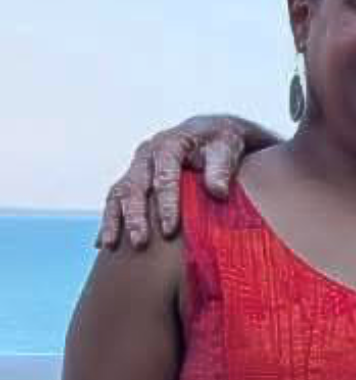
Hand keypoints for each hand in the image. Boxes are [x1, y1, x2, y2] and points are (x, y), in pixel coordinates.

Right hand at [97, 115, 272, 248]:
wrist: (209, 134)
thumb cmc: (221, 142)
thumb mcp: (227, 147)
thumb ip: (222, 167)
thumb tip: (218, 192)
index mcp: (169, 144)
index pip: (164, 175)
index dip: (166, 203)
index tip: (170, 229)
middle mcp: (147, 154)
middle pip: (135, 186)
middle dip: (136, 216)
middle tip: (141, 242)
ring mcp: (137, 167)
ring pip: (118, 193)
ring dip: (114, 219)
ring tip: (112, 245)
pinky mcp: (133, 179)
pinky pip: (115, 200)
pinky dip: (110, 220)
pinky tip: (103, 243)